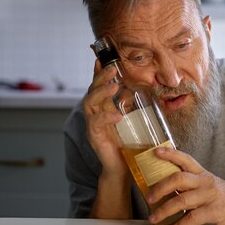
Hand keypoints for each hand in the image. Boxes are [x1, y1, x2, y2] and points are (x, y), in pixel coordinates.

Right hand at [82, 60, 125, 177]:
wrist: (122, 168)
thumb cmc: (127, 143)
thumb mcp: (131, 119)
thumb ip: (129, 105)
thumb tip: (136, 89)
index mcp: (103, 107)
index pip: (99, 86)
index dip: (98, 71)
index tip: (102, 57)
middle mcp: (95, 114)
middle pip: (92, 90)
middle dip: (101, 77)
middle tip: (113, 69)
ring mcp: (93, 125)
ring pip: (89, 103)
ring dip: (101, 93)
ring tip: (113, 87)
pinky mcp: (94, 137)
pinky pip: (96, 123)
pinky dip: (106, 117)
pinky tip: (117, 114)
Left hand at [147, 147, 224, 224]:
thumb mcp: (210, 186)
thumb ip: (192, 186)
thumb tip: (166, 190)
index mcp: (203, 174)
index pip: (185, 159)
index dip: (170, 154)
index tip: (155, 152)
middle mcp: (206, 182)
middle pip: (178, 178)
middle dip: (160, 188)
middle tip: (148, 198)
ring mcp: (211, 196)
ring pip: (182, 200)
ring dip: (164, 210)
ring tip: (154, 218)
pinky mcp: (216, 211)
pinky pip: (192, 219)